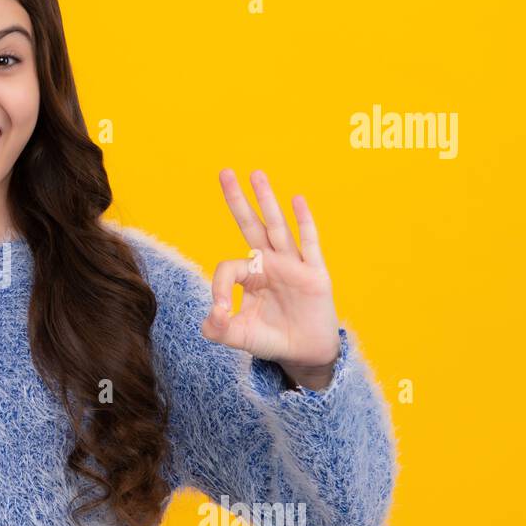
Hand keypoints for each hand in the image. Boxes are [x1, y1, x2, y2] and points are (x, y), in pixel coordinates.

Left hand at [201, 169, 340, 383]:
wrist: (304, 353)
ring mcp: (293, 265)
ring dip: (267, 200)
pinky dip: (304, 222)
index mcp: (250, 274)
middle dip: (237, 200)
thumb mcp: (239, 336)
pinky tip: (296, 200)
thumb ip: (218, 329)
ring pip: (277, 227)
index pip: (228, 268)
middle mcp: (270, 263)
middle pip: (250, 225)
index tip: (220, 311)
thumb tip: (211, 317)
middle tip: (224, 172)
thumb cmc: (271, 339)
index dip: (219, 288)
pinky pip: (309, 244)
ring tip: (256, 174)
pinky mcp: (315, 274)